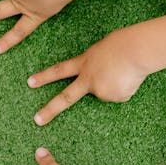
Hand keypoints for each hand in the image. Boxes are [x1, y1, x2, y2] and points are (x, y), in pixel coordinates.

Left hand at [28, 28, 152, 124]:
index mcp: (84, 63)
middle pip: (66, 97)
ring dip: (117, 84)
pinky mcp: (114, 97)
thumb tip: (102, 78)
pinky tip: (130, 78)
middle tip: (37, 121)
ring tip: (125, 71)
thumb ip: (96, 65)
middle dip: (50, 110)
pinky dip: (126, 88)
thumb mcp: (102, 50)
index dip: (44, 77)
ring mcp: (100, 90)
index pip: (59, 70)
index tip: (30, 82)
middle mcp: (88, 79)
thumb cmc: (123, 43)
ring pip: (107, 93)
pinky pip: (120, 95)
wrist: (135, 50)